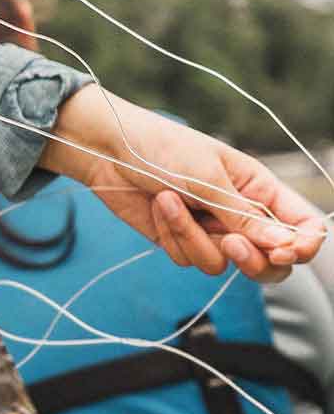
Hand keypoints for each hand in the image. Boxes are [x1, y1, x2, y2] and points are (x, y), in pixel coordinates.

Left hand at [38, 85, 326, 282]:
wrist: (108, 150)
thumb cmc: (162, 149)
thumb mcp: (207, 177)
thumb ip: (243, 216)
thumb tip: (283, 245)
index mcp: (259, 188)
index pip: (303, 225)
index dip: (304, 245)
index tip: (284, 251)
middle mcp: (241, 214)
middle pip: (271, 262)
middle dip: (253, 260)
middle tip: (231, 243)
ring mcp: (211, 230)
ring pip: (224, 264)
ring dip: (194, 236)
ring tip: (171, 199)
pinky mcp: (181, 241)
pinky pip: (189, 259)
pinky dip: (173, 235)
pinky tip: (158, 206)